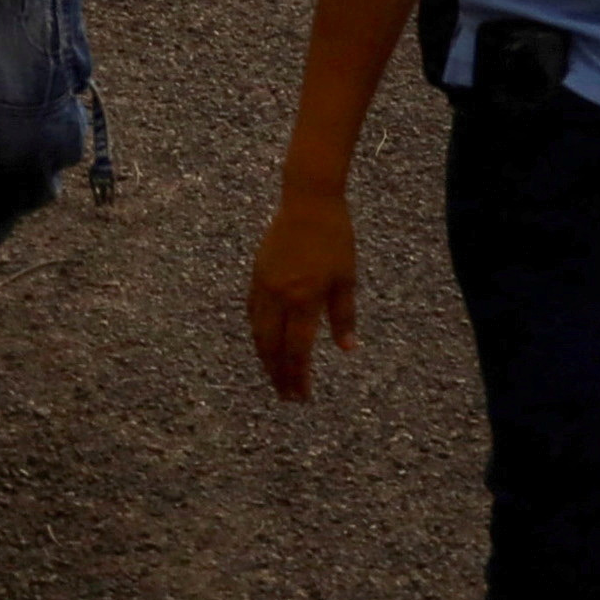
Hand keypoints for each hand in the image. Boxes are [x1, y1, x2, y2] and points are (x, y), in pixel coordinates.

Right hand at [248, 187, 360, 400]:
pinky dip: (258, 334)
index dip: (298, 377)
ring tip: (275, 377)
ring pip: (258, 334)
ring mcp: (264, 286)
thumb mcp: (346, 277)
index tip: (302, 397)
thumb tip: (347, 349)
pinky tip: (265, 344)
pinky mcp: (256, 276)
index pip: (298, 350)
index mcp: (304, 298)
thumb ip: (343, 316)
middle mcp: (279, 296)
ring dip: (265, 359)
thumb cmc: (335, 238)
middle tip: (286, 397)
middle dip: (278, 376)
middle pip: (273, 348)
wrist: (308, 202)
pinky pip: (252, 314)